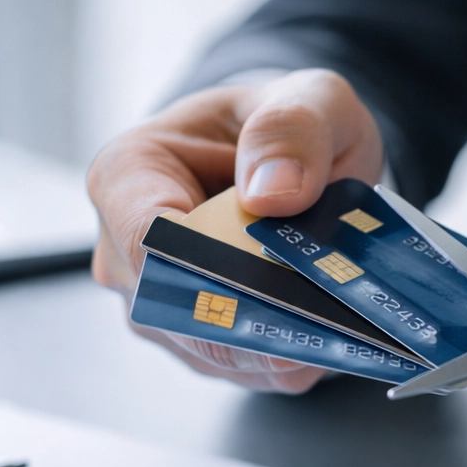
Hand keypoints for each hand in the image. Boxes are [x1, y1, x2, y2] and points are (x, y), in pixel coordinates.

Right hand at [88, 69, 384, 391]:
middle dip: (262, 308)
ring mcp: (159, 307)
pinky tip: (331, 323)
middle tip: (336, 301)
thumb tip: (272, 190)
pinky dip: (295, 352)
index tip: (277, 273)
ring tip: (341, 304)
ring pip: (218, 349)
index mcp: (127, 177)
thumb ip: (293, 127)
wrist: (293, 164)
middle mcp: (125, 254)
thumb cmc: (284, 129)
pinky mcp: (199, 345)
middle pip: (182, 308)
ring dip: (284, 336)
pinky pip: (247, 367)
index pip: (146, 238)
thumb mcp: (309, 99)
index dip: (212, 262)